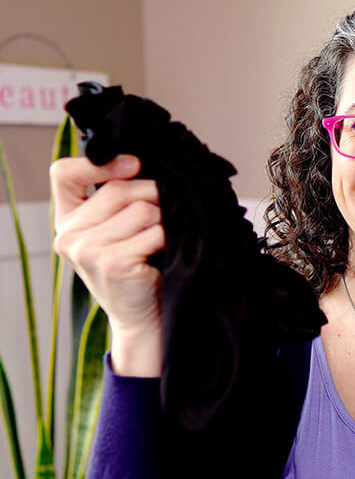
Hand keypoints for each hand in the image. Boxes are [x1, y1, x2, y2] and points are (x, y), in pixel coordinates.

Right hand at [51, 155, 164, 375]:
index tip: (134, 165)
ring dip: (162, 220)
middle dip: (151, 195)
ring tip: (160, 240)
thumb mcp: (118, 229)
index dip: (100, 164)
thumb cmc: (137, 266)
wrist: (143, 315)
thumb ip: (117, 198)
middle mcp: (69, 234)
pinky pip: (153, 232)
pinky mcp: (111, 263)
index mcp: (67, 220)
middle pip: (118, 189)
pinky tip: (160, 254)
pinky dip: (166, 239)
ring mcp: (86, 250)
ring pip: (140, 210)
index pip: (65, 173)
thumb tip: (141, 165)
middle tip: (163, 217)